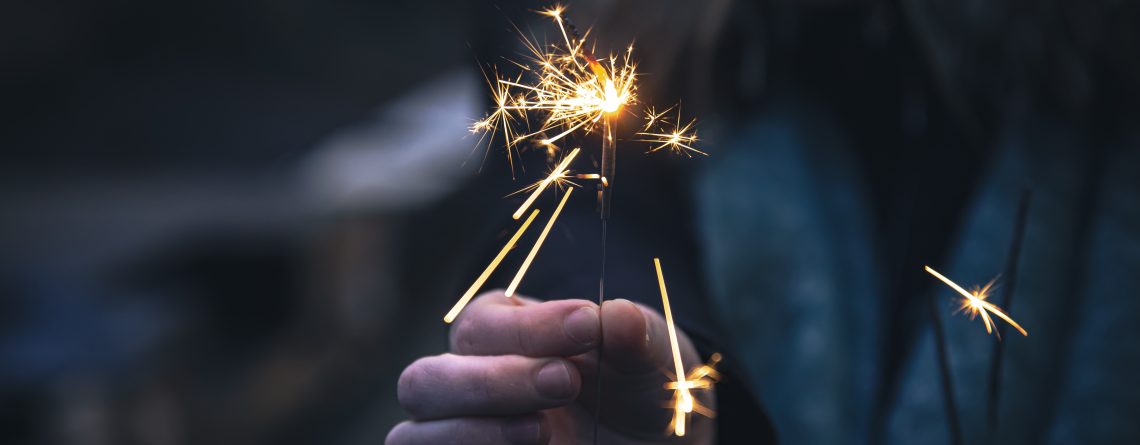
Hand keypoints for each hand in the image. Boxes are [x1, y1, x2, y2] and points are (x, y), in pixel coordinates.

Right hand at [386, 291, 713, 443]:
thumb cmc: (640, 388)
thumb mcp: (652, 358)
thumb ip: (634, 336)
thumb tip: (619, 318)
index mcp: (499, 334)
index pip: (483, 323)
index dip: (530, 326)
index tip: (589, 324)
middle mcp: (465, 383)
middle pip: (426, 381)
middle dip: (492, 382)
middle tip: (566, 381)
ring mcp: (459, 437)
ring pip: (411, 437)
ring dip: (474, 432)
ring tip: (544, 431)